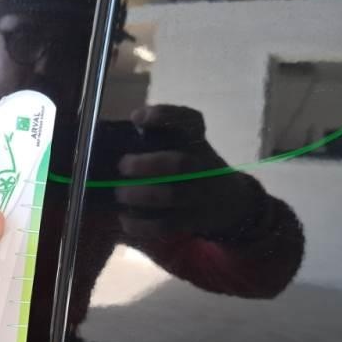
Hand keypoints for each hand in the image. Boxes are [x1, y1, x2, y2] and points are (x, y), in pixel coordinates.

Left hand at [116, 104, 257, 238]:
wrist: (229, 200)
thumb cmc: (191, 166)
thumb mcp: (185, 146)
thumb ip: (156, 140)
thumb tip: (112, 142)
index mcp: (197, 140)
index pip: (189, 121)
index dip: (163, 117)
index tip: (136, 118)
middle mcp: (201, 165)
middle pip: (179, 164)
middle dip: (146, 165)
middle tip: (122, 165)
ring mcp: (198, 195)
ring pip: (171, 196)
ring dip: (140, 195)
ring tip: (119, 193)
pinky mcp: (191, 221)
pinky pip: (166, 225)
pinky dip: (141, 225)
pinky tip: (125, 219)